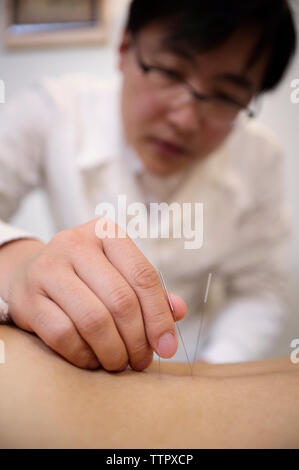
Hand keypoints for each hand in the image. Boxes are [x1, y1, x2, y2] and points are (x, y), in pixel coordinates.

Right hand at [6, 218, 186, 370]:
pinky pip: (63, 335)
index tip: (167, 347)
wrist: (29, 273)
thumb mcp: (118, 272)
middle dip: (137, 340)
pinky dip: (84, 355)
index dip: (159, 317)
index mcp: (106, 233)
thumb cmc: (85, 276)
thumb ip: (148, 290)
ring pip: (93, 320)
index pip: (144, 276)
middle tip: (141, 360)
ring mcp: (48, 268)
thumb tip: (179, 311)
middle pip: (121, 300)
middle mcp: (76, 244)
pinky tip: (92, 360)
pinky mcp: (28, 297)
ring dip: (113, 352)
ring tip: (119, 362)